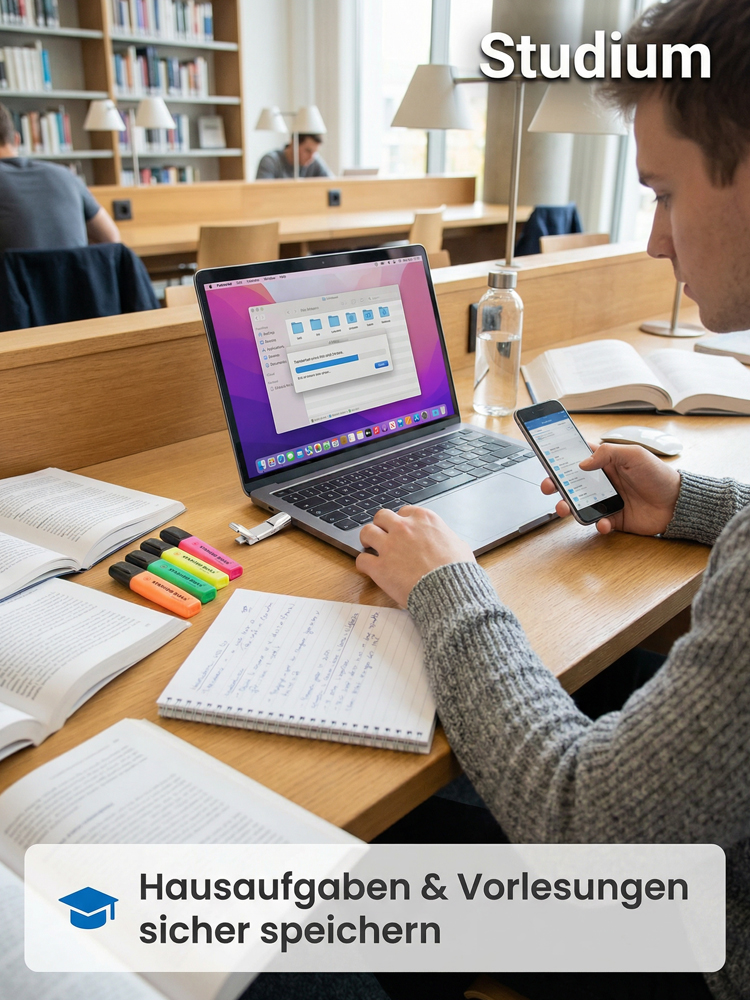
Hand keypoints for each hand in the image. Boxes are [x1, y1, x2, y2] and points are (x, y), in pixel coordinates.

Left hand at [356, 506, 474, 606]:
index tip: (401, 530)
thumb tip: (448, 542)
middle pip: (382, 516)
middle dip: (381, 525)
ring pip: (366, 532)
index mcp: (424, 519)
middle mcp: (404, 528)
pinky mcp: (380, 567)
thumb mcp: (459, 545)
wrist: (450, 591)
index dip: (401, 521)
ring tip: (369, 547)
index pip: (404, 511)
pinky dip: (363, 564)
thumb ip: (446, 538)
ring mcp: (390, 546)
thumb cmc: (458, 571)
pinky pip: (361, 560)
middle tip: (382, 535)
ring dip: (367, 539)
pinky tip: (368, 568)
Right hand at [541, 443, 680, 535]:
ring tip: (565, 508)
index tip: (547, 461)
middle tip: (547, 487)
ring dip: (568, 506)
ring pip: (579, 504)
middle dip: (556, 485)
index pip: (577, 458)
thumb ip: (608, 453)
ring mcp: (607, 501)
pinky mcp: (614, 519)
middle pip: (571, 483)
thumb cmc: (658, 475)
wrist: (677, 503)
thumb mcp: (634, 454)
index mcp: (606, 462)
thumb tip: (582, 463)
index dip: (561, 460)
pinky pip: (598, 523)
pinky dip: (598, 524)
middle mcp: (603, 482)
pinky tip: (604, 522)